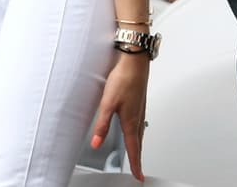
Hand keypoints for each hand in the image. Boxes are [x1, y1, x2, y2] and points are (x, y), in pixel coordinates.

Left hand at [90, 50, 150, 180]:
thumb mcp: (108, 103)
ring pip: (140, 133)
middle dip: (138, 158)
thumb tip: (96, 142)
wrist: (135, 61)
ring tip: (137, 154)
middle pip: (139, 144)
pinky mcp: (140, 101)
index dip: (135, 164)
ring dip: (139, 146)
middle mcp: (138, 117)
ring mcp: (141, 109)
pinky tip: (135, 128)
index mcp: (131, 121)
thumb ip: (102, 125)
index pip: (134, 149)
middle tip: (138, 170)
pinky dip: (139, 133)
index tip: (138, 176)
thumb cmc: (124, 78)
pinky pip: (140, 123)